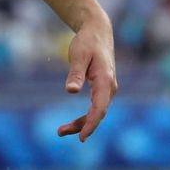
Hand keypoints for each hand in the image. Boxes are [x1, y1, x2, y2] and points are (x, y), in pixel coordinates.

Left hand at [57, 15, 116, 141]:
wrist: (97, 31)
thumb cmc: (87, 42)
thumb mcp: (79, 55)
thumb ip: (75, 73)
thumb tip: (71, 91)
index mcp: (105, 80)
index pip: (99, 109)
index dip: (91, 124)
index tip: (82, 138)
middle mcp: (109, 87)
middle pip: (98, 114)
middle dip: (81, 126)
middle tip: (60, 132)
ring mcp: (107, 89)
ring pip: (97, 112)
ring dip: (82, 123)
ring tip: (62, 130)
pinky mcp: (102, 88)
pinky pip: (96, 107)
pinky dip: (86, 116)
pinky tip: (75, 122)